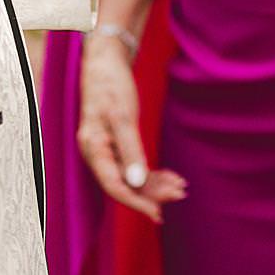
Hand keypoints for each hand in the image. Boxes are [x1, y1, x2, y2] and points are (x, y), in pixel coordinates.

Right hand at [75, 33, 186, 221]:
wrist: (105, 61)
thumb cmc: (111, 85)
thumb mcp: (123, 116)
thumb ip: (129, 150)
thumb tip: (136, 182)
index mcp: (94, 149)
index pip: (114, 186)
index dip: (136, 202)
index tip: (157, 213)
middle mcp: (97, 154)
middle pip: (125, 184)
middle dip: (152, 192)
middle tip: (180, 194)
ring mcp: (106, 149)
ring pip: (130, 176)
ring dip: (154, 183)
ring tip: (180, 187)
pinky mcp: (115, 142)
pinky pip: (132, 164)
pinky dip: (150, 171)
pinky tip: (169, 176)